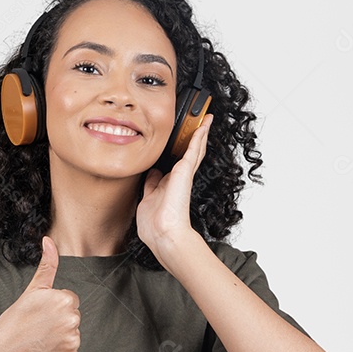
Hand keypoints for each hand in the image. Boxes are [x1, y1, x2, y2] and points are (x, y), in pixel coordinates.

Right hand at [0, 236, 79, 351]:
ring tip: (38, 343)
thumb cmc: (12, 323)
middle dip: (58, 323)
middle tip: (37, 330)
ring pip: (72, 337)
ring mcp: (73, 342)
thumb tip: (48, 239)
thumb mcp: (31, 291)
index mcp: (65, 300)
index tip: (38, 315)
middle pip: (73, 318)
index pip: (70, 301)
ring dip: (59, 341)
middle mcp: (73, 320)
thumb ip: (47, 266)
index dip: (53, 308)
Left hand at [136, 114, 212, 265]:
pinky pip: (194, 148)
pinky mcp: (186, 170)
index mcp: (168, 185)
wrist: (163, 233)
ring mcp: (184, 174)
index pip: (174, 164)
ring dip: (200, 133)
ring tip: (205, 118)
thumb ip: (150, 185)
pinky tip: (205, 122)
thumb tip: (151, 174)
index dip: (176, 152)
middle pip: (188, 153)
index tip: (177, 141)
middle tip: (198, 123)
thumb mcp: (147, 199)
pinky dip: (200, 134)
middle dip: (192, 139)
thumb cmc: (154, 224)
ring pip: (195, 148)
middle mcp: (178, 178)